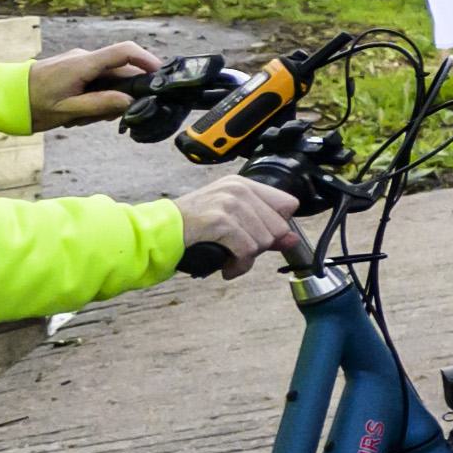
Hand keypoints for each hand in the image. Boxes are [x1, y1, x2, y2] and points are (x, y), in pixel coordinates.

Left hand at [27, 39, 160, 129]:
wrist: (1, 98)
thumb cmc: (31, 104)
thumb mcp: (67, 110)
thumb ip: (101, 104)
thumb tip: (131, 102)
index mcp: (83, 64)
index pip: (125, 52)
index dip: (147, 60)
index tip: (160, 77)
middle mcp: (84, 58)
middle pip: (120, 71)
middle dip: (122, 95)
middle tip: (106, 118)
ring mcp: (79, 63)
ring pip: (109, 80)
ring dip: (105, 100)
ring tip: (82, 119)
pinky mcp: (74, 70)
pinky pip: (96, 81)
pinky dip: (95, 98)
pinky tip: (78, 114)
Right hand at [173, 171, 306, 275]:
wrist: (158, 231)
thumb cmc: (192, 226)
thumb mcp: (230, 218)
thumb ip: (263, 226)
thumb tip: (293, 239)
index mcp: (243, 184)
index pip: (288, 204)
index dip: (278, 226)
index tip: (262, 237)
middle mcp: (238, 190)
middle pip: (279, 227)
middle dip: (261, 246)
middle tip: (239, 250)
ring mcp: (228, 204)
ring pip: (264, 241)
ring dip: (247, 258)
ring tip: (230, 258)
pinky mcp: (219, 222)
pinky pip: (247, 251)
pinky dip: (238, 266)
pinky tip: (227, 267)